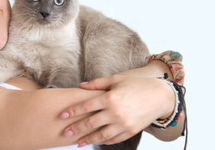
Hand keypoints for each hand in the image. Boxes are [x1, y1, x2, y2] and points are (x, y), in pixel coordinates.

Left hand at [59, 74, 174, 146]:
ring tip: (78, 142)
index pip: (86, 106)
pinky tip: (96, 141)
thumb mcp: (116, 79)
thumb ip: (97, 83)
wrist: (160, 96)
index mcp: (110, 97)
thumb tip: (81, 85)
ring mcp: (123, 124)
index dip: (72, 111)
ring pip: (101, 134)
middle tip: (64, 132)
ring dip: (88, 139)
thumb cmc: (137, 85)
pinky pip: (114, 139)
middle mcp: (115, 112)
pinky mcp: (131, 131)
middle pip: (90, 123)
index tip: (61, 115)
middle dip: (75, 128)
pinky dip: (104, 141)